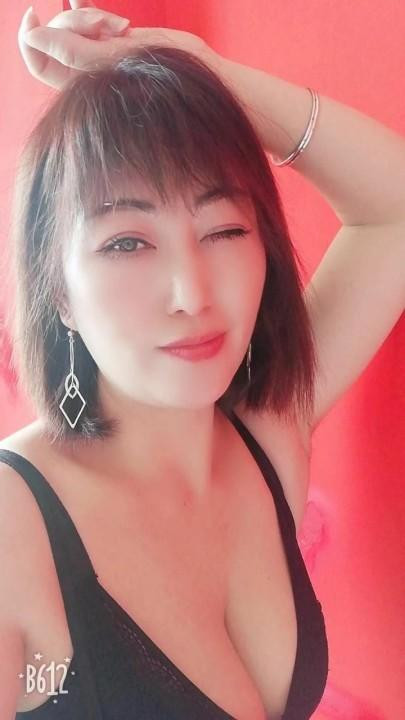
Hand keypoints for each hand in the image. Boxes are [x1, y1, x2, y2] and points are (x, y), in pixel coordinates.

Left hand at [18, 0, 220, 90]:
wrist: (205, 81)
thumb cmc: (169, 80)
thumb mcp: (118, 63)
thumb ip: (75, 53)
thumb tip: (33, 36)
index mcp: (82, 90)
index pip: (38, 62)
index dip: (32, 38)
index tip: (36, 16)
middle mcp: (87, 76)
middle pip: (54, 38)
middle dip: (72, 22)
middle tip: (107, 26)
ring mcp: (102, 58)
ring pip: (73, 26)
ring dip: (90, 15)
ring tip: (122, 25)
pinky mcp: (118, 43)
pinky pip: (89, 19)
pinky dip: (82, 6)